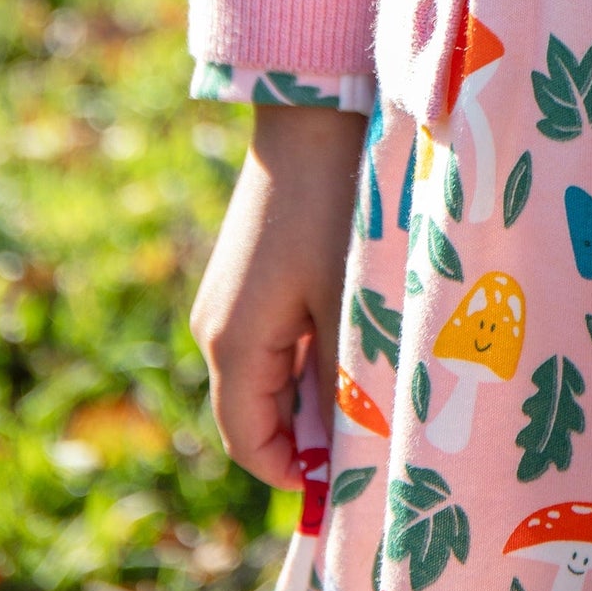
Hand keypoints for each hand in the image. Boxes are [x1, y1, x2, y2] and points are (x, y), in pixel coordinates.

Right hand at [191, 103, 367, 486]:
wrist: (311, 115)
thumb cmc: (332, 205)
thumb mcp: (344, 299)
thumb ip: (344, 377)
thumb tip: (352, 443)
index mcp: (231, 343)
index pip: (250, 442)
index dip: (295, 472)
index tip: (351, 475)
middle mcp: (218, 326)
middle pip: (258, 411)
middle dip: (311, 433)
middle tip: (373, 430)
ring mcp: (231, 297)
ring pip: (271, 373)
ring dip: (316, 388)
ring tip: (374, 383)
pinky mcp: (250, 271)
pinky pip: (276, 335)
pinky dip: (311, 351)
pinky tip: (356, 336)